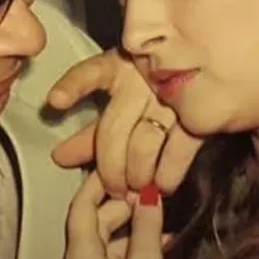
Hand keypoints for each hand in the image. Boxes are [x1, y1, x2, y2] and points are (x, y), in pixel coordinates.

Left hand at [48, 48, 203, 194]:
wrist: (202, 67)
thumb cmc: (149, 91)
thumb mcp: (118, 104)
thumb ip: (90, 131)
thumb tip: (60, 158)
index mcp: (117, 67)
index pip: (91, 73)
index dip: (73, 86)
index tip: (56, 100)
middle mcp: (142, 78)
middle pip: (115, 128)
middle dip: (110, 166)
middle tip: (112, 189)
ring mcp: (171, 94)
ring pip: (145, 142)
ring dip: (136, 173)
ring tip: (134, 191)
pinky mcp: (200, 111)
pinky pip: (180, 148)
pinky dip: (169, 172)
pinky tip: (163, 185)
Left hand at [64, 171, 164, 258]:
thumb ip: (147, 229)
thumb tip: (150, 197)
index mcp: (79, 253)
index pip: (83, 201)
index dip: (100, 179)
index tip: (120, 163)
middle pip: (97, 219)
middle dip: (124, 202)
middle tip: (148, 191)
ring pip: (110, 239)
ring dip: (134, 225)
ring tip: (158, 215)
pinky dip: (136, 247)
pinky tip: (159, 246)